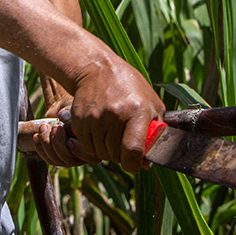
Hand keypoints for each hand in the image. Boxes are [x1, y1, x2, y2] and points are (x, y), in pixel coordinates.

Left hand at [32, 95, 92, 167]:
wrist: (64, 110)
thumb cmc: (74, 107)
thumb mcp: (75, 106)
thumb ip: (72, 111)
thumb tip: (62, 115)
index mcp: (95, 144)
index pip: (89, 155)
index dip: (78, 151)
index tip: (69, 141)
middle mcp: (84, 155)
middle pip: (71, 160)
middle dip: (59, 144)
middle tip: (54, 127)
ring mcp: (71, 158)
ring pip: (58, 160)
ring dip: (47, 144)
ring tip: (43, 127)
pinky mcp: (59, 158)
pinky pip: (49, 159)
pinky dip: (40, 148)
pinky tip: (36, 136)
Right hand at [67, 56, 163, 173]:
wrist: (98, 69)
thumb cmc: (130, 88)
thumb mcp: (152, 103)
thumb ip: (155, 132)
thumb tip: (146, 163)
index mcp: (137, 111)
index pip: (133, 150)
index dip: (133, 164)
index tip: (134, 165)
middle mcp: (115, 114)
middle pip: (115, 154)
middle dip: (121, 156)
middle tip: (123, 146)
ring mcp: (96, 117)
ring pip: (100, 153)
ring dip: (106, 151)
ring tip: (112, 137)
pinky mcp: (80, 119)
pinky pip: (86, 146)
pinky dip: (93, 146)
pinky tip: (99, 133)